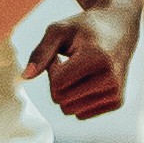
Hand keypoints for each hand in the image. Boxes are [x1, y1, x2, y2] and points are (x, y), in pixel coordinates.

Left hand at [26, 0, 138, 121]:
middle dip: (57, 82)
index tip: (58, 55)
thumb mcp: (58, 31)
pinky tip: (86, 80)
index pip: (57, 83)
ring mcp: (116, 92)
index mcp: (98, 59)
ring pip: (71, 110)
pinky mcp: (117, 102)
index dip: (51, 69)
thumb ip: (40, 52)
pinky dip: (77, 99)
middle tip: (68, 63)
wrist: (118, 29)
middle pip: (62, 100)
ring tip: (77, 71)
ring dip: (67, 91)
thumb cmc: (83, 28)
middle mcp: (111, 78)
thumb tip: (25, 77)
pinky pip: (81, 114)